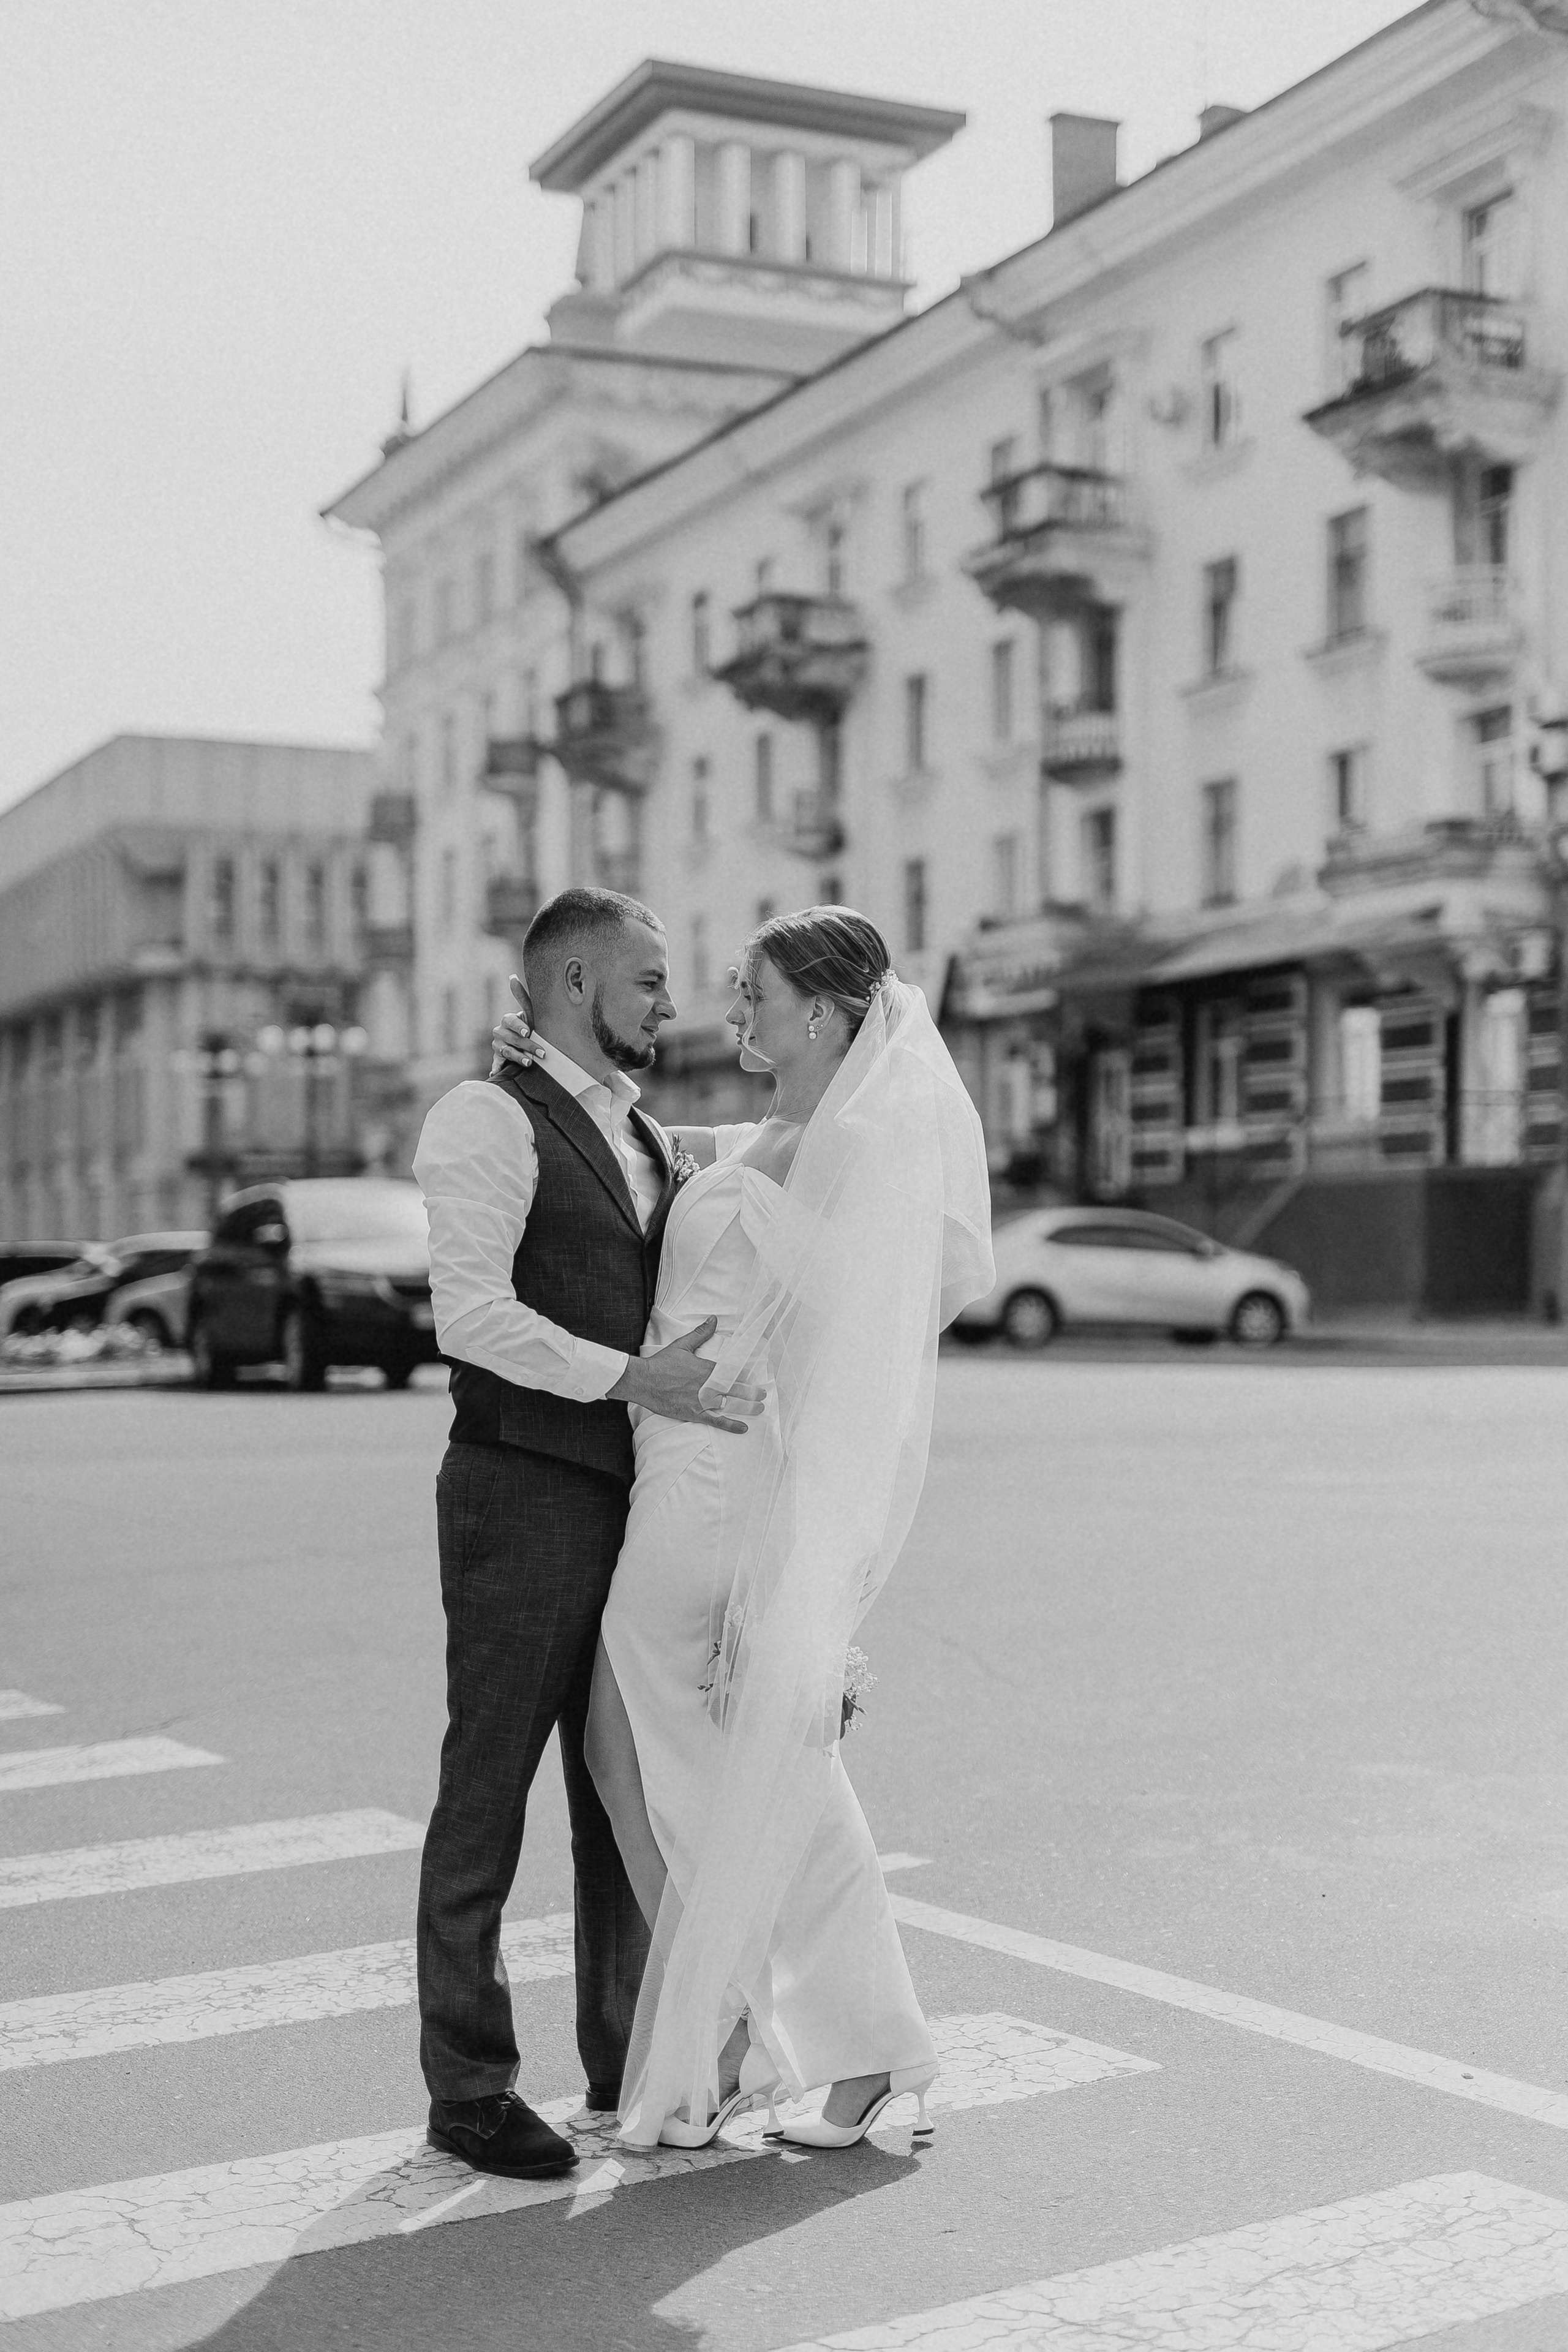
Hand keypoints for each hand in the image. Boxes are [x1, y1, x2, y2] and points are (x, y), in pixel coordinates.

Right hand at [490, 975, 538, 1075]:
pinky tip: (495, 1074)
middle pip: (510, 1038)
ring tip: (529, 1062)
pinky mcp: (498, 1059)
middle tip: (541, 1053)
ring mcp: (498, 1046)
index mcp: (507, 1020)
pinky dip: (496, 1068)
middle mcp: (500, 1032)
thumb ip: (522, 997)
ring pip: (505, 1051)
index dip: (518, 1026)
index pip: (510, 1021)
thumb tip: (512, 976)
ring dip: (517, 1057)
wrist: (532, 1043)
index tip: (528, 1030)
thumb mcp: (530, 1013)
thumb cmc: (532, 1026)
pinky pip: (496, 1064)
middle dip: (526, 1045)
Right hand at [608, 1316, 764, 1436]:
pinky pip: (715, 1421)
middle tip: (764, 1394)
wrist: (643, 1380)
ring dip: (747, 1407)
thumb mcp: (682, 1345)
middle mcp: (707, 1385)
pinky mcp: (693, 1413)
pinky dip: (730, 1425)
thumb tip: (714, 1319)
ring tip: (760, 1409)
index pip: (731, 1371)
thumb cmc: (662, 1363)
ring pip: (729, 1405)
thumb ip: (700, 1334)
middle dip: (751, 1392)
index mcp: (706, 1368)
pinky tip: (743, 1428)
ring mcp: (701, 1401)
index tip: (755, 1376)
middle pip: (735, 1389)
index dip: (744, 1374)